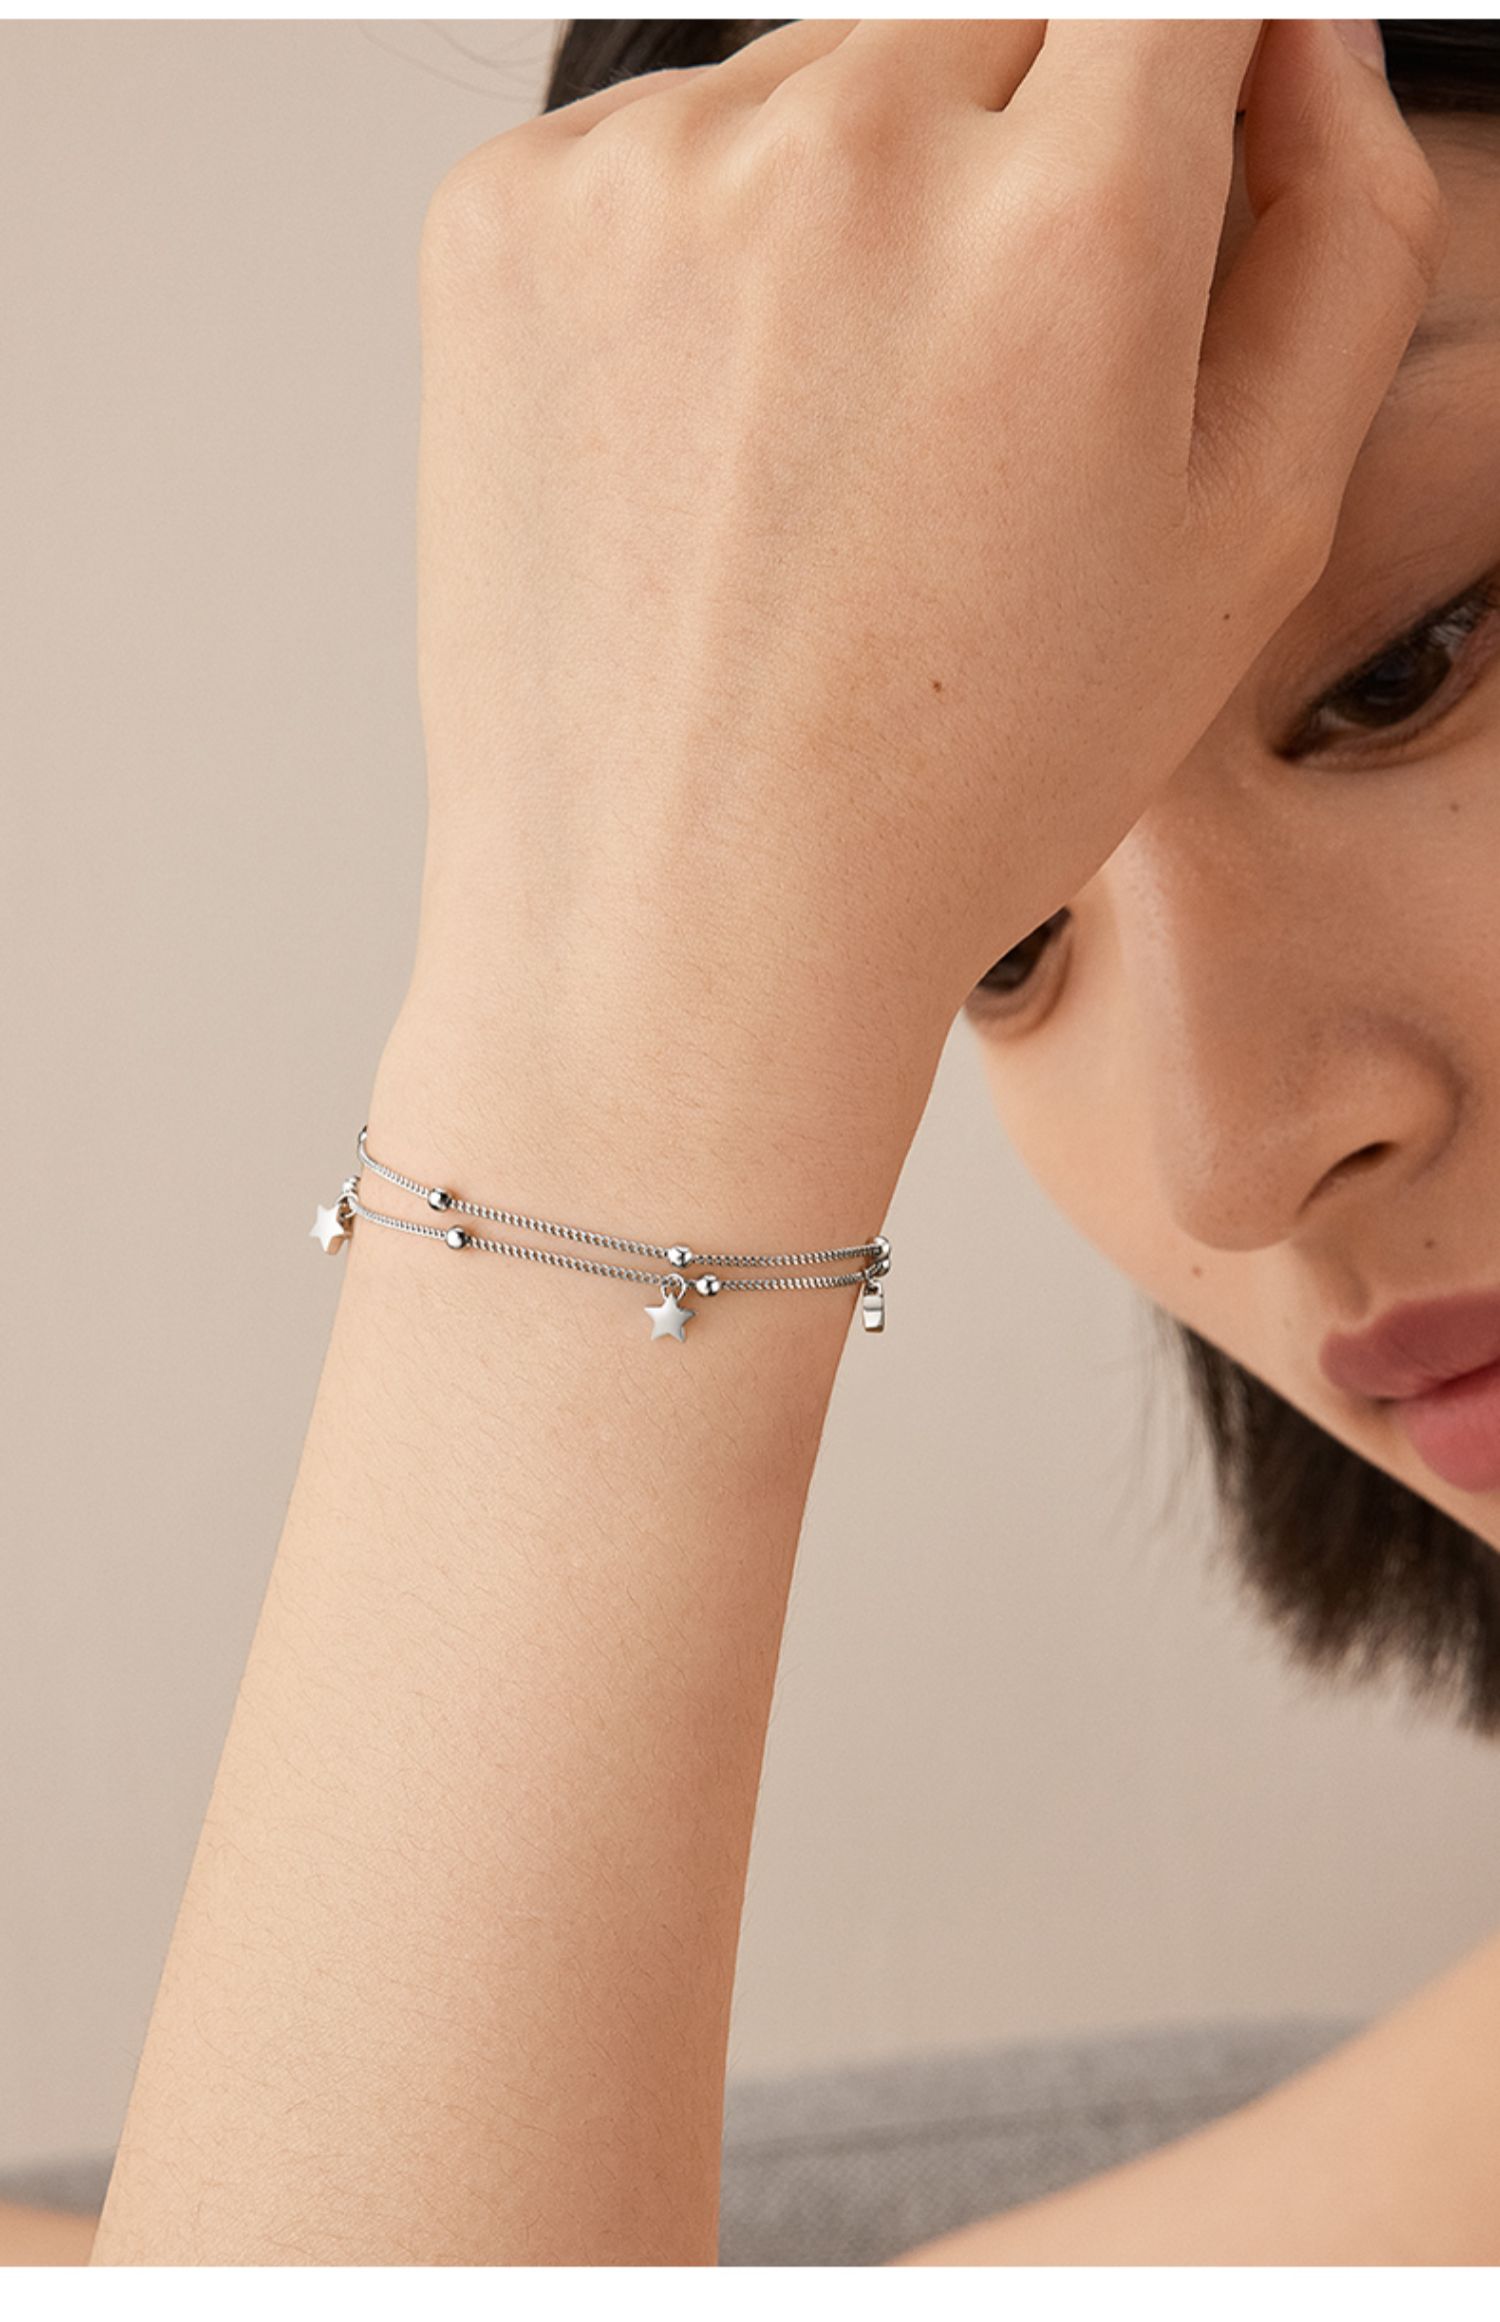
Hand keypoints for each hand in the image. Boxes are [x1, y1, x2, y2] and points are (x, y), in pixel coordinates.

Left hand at [397, 19, 1445, 1176]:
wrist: (677, 916)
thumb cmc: (943, 784)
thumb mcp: (1242, 547)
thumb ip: (1341, 244)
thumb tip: (1298, 52)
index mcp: (1063, 233)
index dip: (1189, 66)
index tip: (1161, 143)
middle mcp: (845, 160)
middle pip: (1000, 12)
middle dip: (1024, 151)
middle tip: (984, 381)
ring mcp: (649, 175)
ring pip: (826, 73)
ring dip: (861, 198)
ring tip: (837, 438)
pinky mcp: (506, 214)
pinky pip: (668, 144)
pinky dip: (709, 244)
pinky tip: (722, 434)